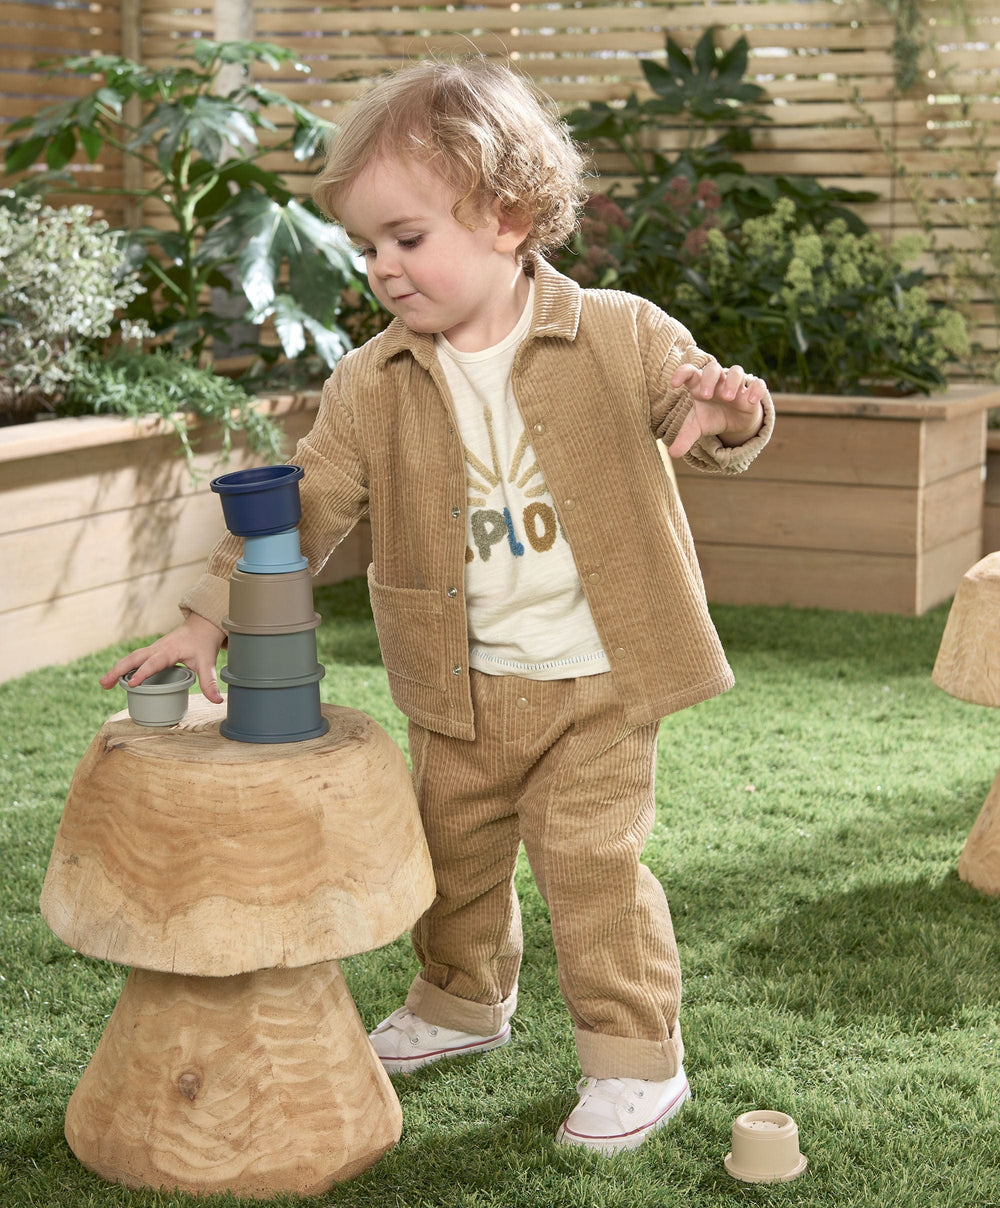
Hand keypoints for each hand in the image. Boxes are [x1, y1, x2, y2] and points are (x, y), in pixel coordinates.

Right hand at [100, 613, 225, 704]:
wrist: (202, 626)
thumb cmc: (203, 643)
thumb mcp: (208, 662)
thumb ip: (210, 682)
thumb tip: (217, 700)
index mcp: (169, 651)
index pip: (153, 663)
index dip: (143, 673)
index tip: (132, 684)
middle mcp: (157, 648)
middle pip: (134, 658)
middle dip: (118, 670)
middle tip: (104, 684)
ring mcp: (153, 649)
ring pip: (131, 658)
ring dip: (117, 669)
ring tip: (104, 684)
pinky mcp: (152, 651)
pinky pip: (135, 659)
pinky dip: (124, 667)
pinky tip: (116, 679)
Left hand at [667, 360, 766, 457]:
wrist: (734, 422)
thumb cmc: (712, 417)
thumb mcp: (697, 428)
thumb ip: (684, 438)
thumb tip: (672, 454)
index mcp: (699, 386)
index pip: (690, 372)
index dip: (682, 373)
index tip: (674, 384)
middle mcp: (718, 382)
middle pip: (713, 368)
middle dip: (709, 379)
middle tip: (706, 396)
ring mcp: (736, 386)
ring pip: (736, 371)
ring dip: (731, 382)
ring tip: (728, 398)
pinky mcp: (751, 393)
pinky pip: (758, 384)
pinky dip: (756, 390)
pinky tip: (751, 401)